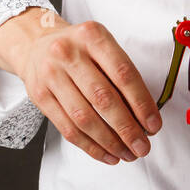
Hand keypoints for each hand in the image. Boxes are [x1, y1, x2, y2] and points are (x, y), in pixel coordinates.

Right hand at [20, 17, 162, 165]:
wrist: (36, 45)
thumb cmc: (78, 49)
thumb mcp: (101, 46)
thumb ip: (121, 74)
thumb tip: (144, 115)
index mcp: (92, 36)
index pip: (123, 74)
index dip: (141, 103)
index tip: (153, 124)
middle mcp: (69, 53)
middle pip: (103, 99)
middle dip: (127, 129)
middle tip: (142, 146)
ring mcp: (51, 75)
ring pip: (84, 118)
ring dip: (109, 142)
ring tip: (127, 153)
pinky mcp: (39, 96)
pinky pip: (67, 128)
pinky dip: (90, 146)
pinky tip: (106, 153)